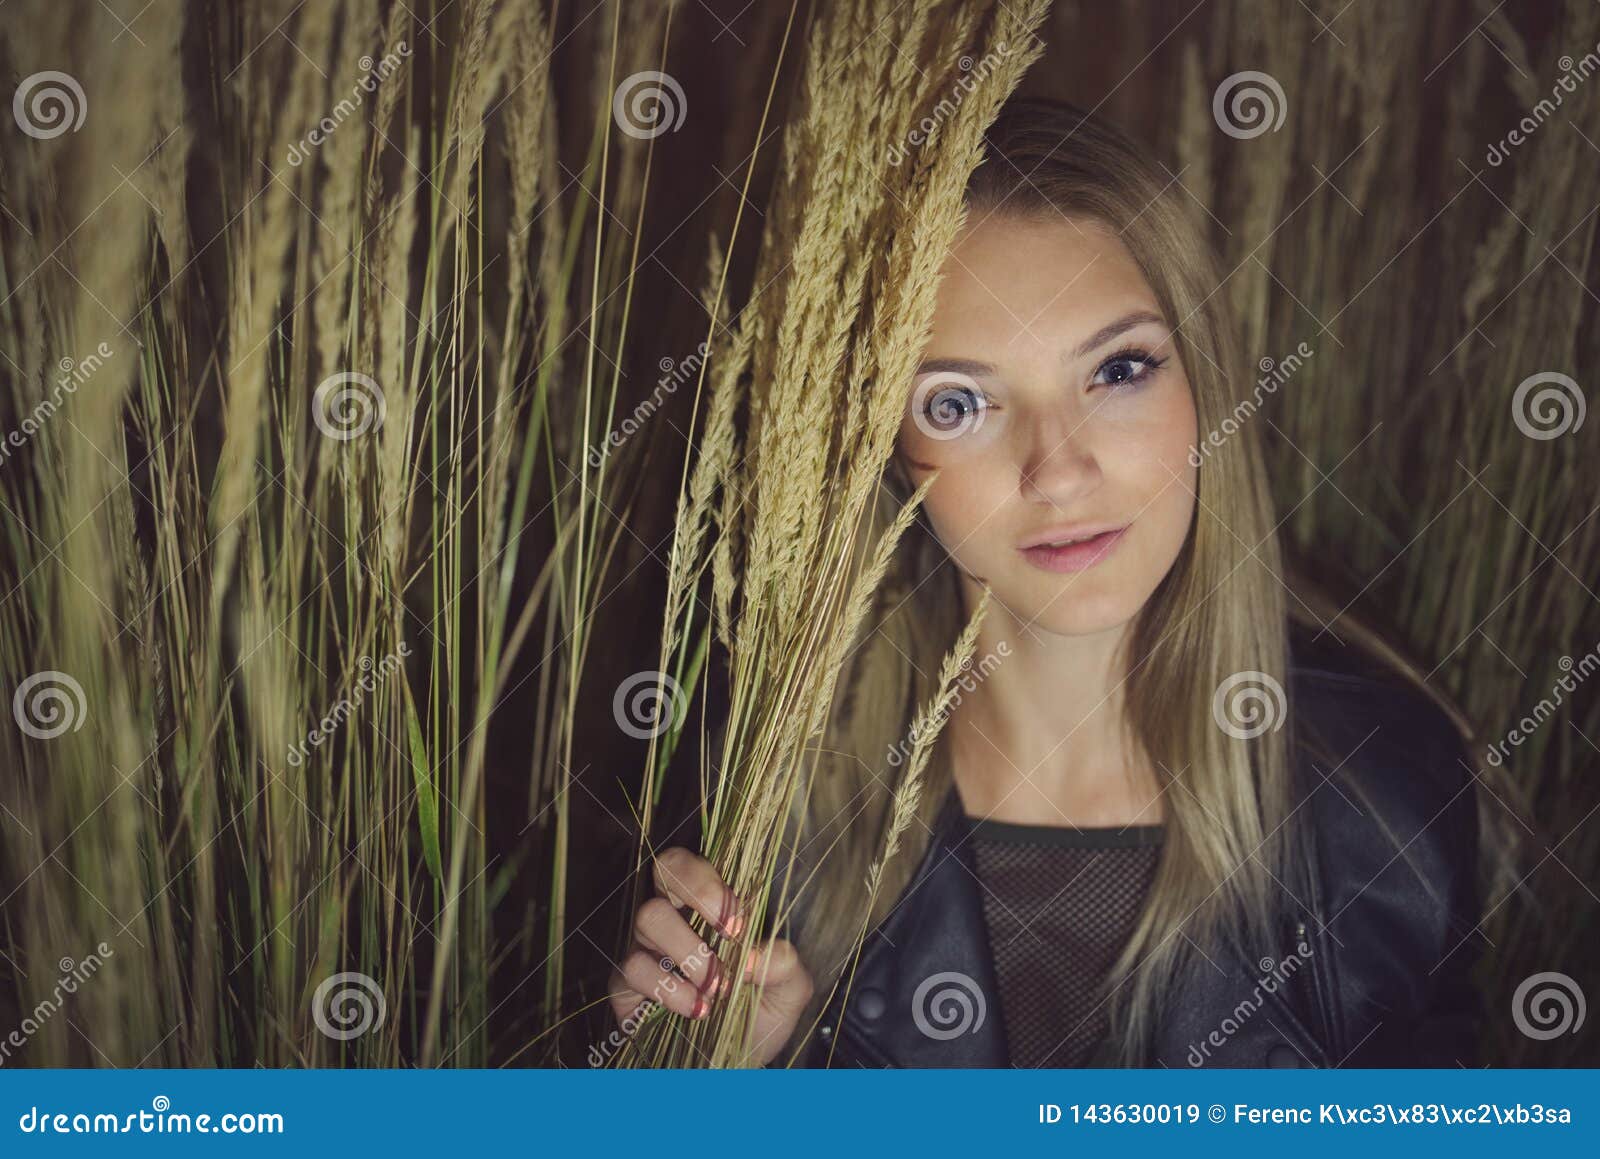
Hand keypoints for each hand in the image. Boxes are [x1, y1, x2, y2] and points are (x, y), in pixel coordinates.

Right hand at [607, 846, 813, 1065]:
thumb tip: (754, 955)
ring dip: (689, 951)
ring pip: (649, 917)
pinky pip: (634, 968)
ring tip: (716, 987)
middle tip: (727, 936)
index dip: (711, 882)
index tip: (738, 925)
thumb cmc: (758, 1015)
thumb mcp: (788, 990)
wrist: (734, 1065)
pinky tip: (697, 1010)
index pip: (697, 863)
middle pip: (665, 868)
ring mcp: (647, 945)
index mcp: (711, 904)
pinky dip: (670, 989)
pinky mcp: (626, 983)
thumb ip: (784, 964)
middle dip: (697, 892)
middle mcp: (675, 914)